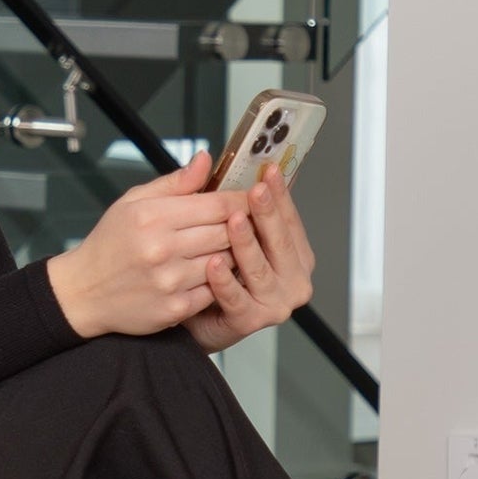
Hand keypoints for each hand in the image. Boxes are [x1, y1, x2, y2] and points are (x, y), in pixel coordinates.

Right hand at [47, 147, 254, 336]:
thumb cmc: (109, 244)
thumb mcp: (133, 202)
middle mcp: (162, 248)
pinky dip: (219, 282)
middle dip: (241, 227)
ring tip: (229, 248)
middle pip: (227, 233)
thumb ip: (175, 183)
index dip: (242, 200)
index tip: (252, 199)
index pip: (218, 205)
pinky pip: (214, 291)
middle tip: (248, 224)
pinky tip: (213, 274)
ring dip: (233, 255)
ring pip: (225, 262)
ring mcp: (170, 281)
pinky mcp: (174, 308)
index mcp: (153, 216)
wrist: (84, 292)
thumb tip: (207, 159)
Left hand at [180, 160, 315, 354]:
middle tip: (256, 191)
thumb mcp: (210, 227)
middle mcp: (291, 277)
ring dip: (247, 245)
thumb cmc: (207, 271)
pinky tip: (214, 264)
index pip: (289, 218)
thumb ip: (212, 196)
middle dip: (267, 214)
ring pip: (261, 270)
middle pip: (280, 242)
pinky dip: (226, 282)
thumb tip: (205, 158)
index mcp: (291, 252)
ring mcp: (275, 301)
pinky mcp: (251, 320)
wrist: (186, 314)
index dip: (279, 194)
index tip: (269, 171)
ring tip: (234, 222)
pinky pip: (238, 299)